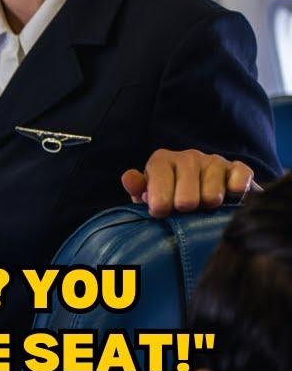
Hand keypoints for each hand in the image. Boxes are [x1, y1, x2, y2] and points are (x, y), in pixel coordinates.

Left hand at [121, 149, 253, 217]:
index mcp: (162, 160)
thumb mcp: (147, 194)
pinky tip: (229, 199)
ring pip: (212, 195)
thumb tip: (129, 178)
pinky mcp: (238, 168)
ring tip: (203, 208)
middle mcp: (188, 157)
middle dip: (185, 209)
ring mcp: (214, 161)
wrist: (201, 192)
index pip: (160, 178)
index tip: (160, 213)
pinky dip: (236, 192)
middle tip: (184, 212)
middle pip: (187, 195)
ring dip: (208, 207)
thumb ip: (138, 188)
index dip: (160, 201)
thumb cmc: (168, 196)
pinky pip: (240, 180)